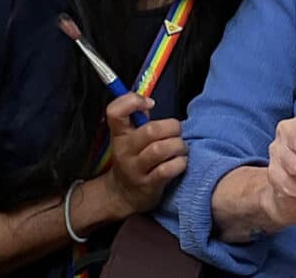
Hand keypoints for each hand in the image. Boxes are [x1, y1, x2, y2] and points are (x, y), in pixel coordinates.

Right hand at [102, 94, 187, 217]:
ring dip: (178, 146)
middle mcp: (125, 150)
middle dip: (172, 127)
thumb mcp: (130, 138)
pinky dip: (179, 163)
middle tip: (177, 132)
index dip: (133, 101)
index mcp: (120, 134)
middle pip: (150, 130)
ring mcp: (136, 168)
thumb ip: (139, 119)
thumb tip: (149, 102)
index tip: (150, 104)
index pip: (115, 111)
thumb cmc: (134, 158)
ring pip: (161, 149)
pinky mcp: (149, 184)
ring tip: (181, 148)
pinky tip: (180, 162)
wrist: (122, 194)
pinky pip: (167, 169)